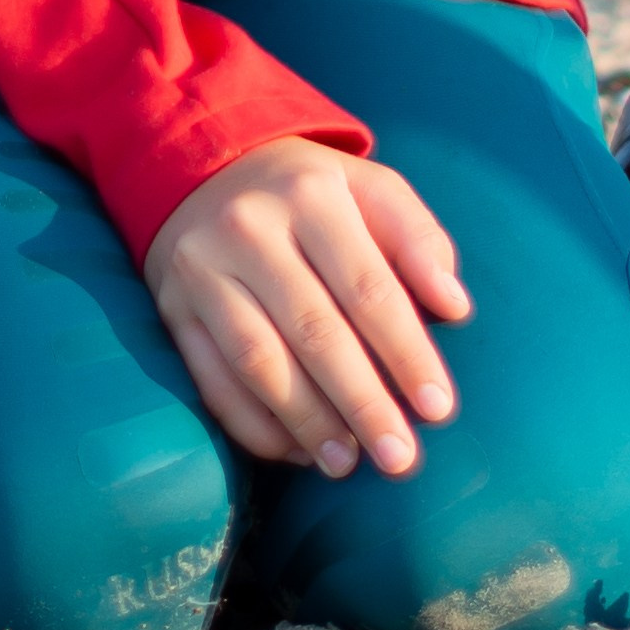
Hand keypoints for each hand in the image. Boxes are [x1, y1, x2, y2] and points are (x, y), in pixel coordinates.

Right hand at [143, 135, 469, 478]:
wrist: (204, 165)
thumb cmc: (309, 191)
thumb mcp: (368, 188)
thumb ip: (418, 240)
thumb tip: (455, 309)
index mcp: (311, 192)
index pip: (367, 286)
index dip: (406, 352)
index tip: (439, 408)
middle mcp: (251, 227)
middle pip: (314, 331)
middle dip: (362, 403)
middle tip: (400, 459)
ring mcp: (204, 268)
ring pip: (259, 362)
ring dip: (308, 422)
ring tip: (348, 464)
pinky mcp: (174, 308)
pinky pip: (213, 381)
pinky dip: (255, 425)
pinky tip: (295, 451)